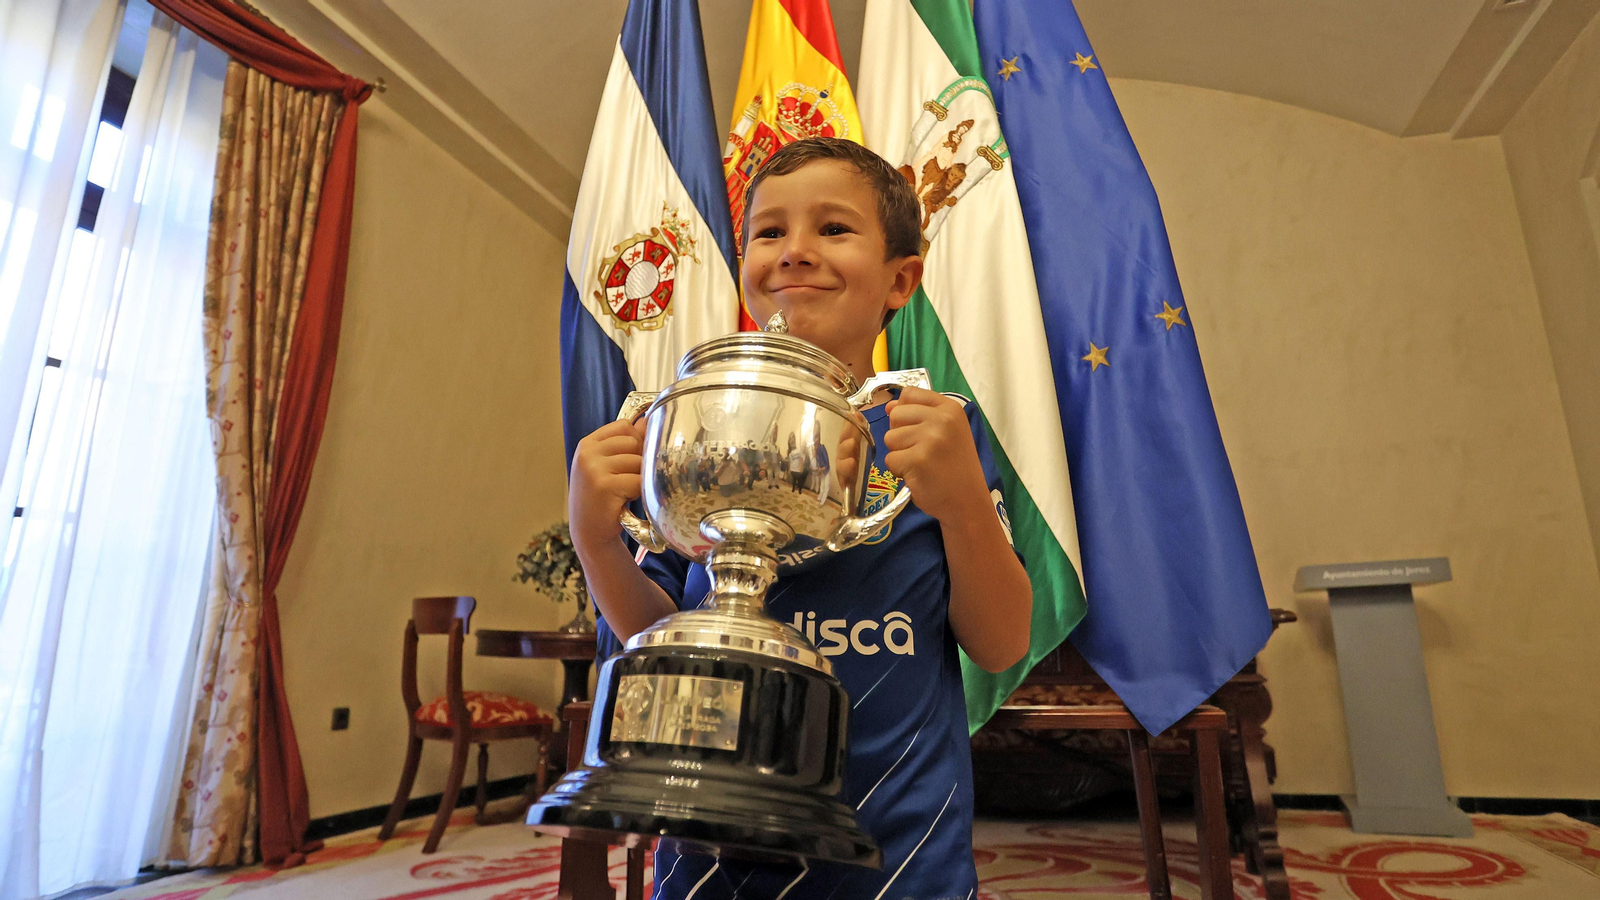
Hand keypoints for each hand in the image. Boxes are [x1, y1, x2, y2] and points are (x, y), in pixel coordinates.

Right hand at [568, 418, 646, 553]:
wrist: (588, 531)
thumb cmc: (601, 498)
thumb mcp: (606, 466)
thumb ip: (624, 443)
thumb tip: (646, 421)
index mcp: (587, 444)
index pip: (623, 426)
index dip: (636, 441)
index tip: (632, 460)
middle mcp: (588, 452)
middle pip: (633, 442)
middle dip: (639, 461)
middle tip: (628, 480)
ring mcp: (594, 468)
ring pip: (638, 461)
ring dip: (639, 478)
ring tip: (626, 491)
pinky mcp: (604, 485)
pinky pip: (638, 481)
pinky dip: (639, 492)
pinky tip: (626, 500)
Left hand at [883, 387, 987, 523]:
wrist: (968, 501)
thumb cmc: (955, 466)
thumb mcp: (947, 432)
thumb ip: (919, 414)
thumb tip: (889, 406)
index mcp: (950, 408)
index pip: (909, 393)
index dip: (905, 412)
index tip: (918, 429)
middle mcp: (942, 419)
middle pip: (896, 415)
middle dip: (901, 435)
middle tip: (922, 451)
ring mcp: (930, 439)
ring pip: (890, 438)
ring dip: (900, 454)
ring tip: (922, 464)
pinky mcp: (918, 460)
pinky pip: (890, 460)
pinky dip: (900, 471)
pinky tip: (919, 475)